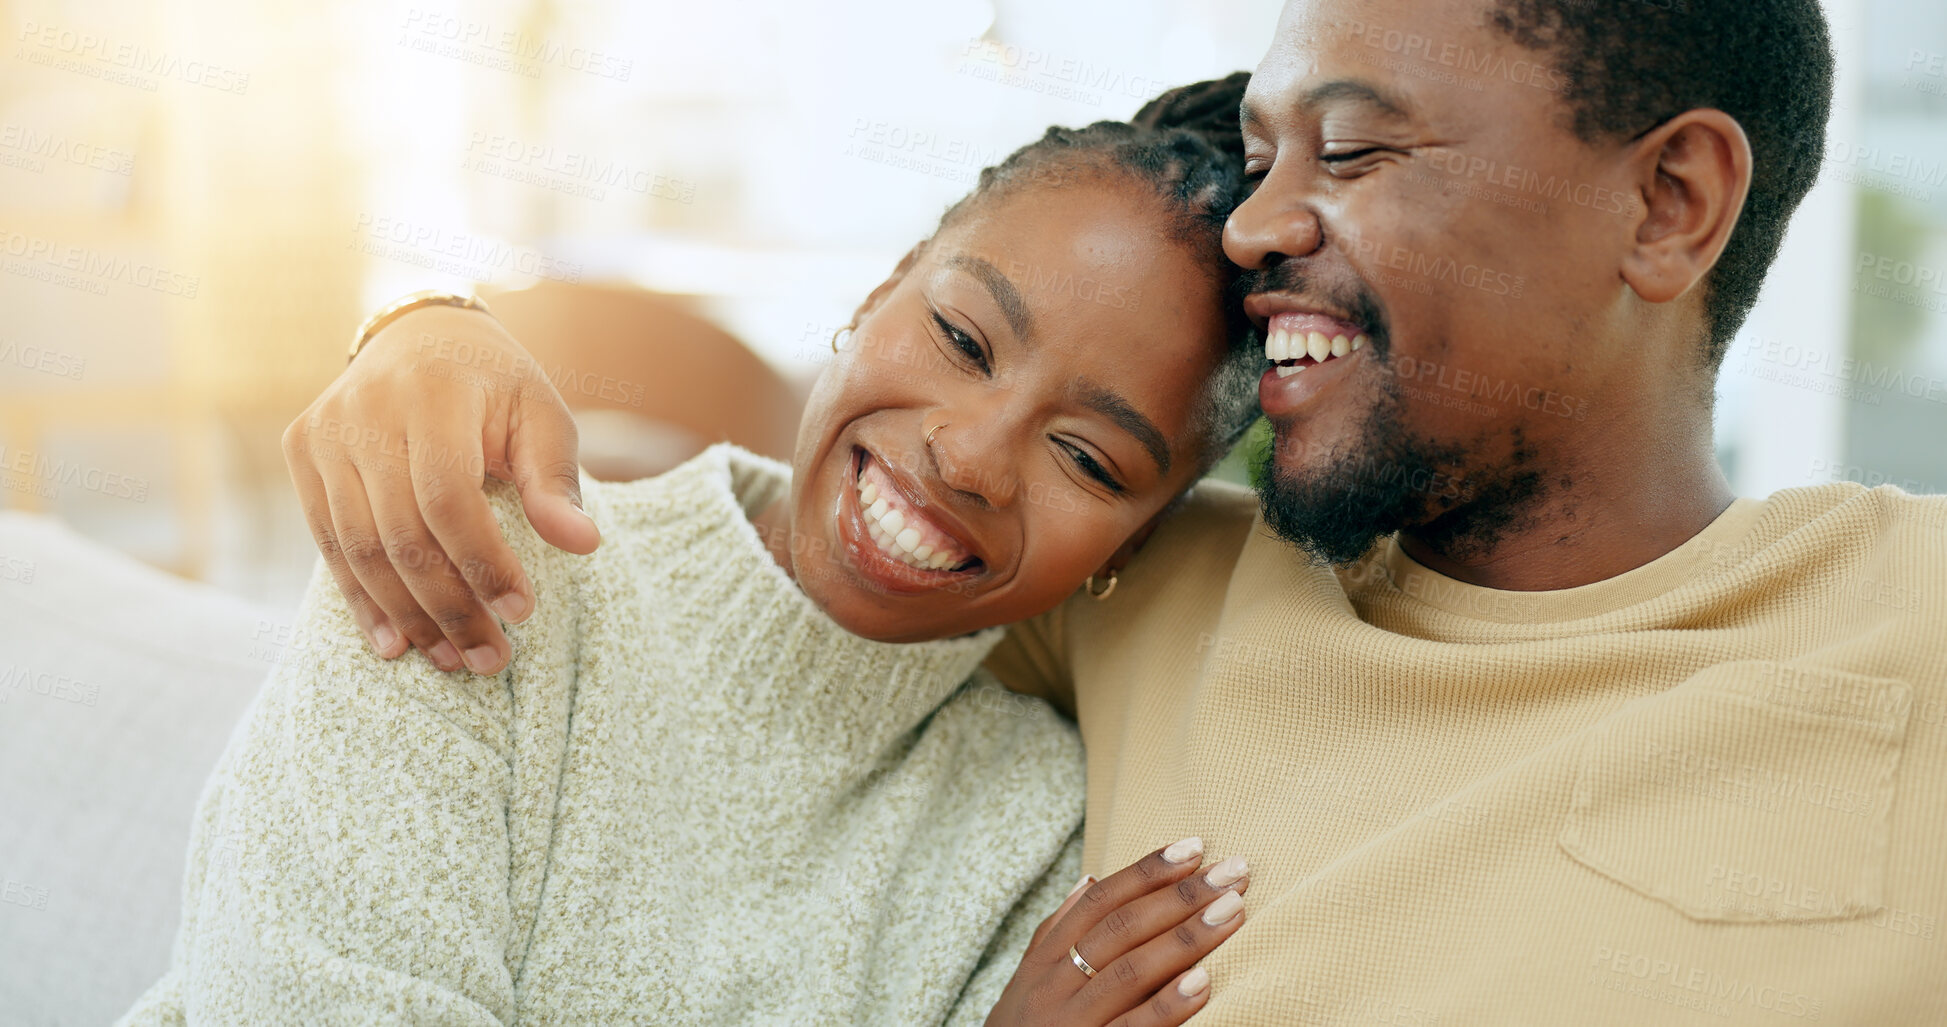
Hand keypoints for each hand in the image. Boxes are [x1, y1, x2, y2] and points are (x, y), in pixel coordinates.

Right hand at [282, 303, 599, 673]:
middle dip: (449, 607)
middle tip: (491, 658)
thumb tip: (584, 545)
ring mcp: (324, 433)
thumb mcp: (541, 415)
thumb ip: (555, 480)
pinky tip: (396, 643)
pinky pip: (328, 544)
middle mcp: (366, 411)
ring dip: (408, 616)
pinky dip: (362, 600)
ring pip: (360, 549)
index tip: (522, 612)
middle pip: (402, 533)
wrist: (417, 337)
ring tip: (452, 661)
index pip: (449, 497)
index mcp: (432, 393)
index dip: (483, 562)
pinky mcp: (302, 453)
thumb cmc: (494, 385)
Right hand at [985, 837, 1248, 1025]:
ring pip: (1130, 970)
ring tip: (1232, 911)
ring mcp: (1072, 1022)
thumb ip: (1057, 932)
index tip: (1193, 847)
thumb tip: (1087, 880)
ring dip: (1186, 937)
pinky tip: (1204, 982)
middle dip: (1180, 895)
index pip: (1099, 901)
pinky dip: (1168, 1004)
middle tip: (1232, 872)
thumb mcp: (1029, 980)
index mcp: (1044, 959)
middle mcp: (1054, 986)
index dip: (1146, 871)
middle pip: (1122, 928)